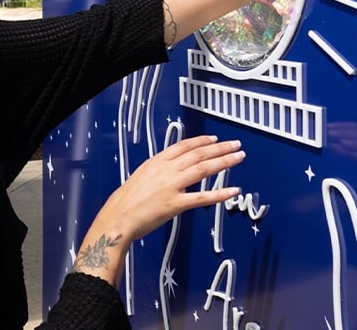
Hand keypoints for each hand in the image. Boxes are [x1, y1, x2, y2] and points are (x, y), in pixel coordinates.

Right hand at [101, 134, 243, 239]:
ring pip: (203, 169)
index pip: (185, 146)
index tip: (215, 139)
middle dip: (220, 148)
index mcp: (157, 161)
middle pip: (198, 154)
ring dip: (224, 162)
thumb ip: (159, 168)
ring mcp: (171, 186)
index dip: (202, 141)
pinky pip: (202, 197)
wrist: (118, 218)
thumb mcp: (142, 174)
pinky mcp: (175, 204)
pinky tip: (232, 190)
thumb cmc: (127, 200)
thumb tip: (173, 164)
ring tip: (238, 157)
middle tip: (236, 144)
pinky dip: (219, 193)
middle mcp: (166, 170)